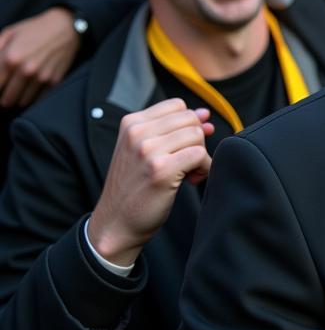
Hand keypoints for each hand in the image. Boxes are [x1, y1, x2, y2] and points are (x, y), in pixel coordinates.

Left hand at [0, 7, 80, 108]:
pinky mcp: (54, 81)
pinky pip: (38, 100)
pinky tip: (28, 90)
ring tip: (15, 92)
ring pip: (22, 103)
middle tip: (4, 93)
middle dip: (3, 98)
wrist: (66, 27)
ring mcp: (42, 78)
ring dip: (16, 100)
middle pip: (6, 100)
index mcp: (11, 58)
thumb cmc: (34, 29)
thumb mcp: (9, 33)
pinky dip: (31, 98)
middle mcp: (26, 71)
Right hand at [88, 99, 213, 266]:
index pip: (177, 105)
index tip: (184, 145)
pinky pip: (200, 155)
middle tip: (187, 163)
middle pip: (190, 119)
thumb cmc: (135, 187)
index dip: (188, 124)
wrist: (115, 224)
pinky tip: (192, 179)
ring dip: (201, 156)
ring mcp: (148, 150)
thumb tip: (205, 114)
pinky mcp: (161, 169)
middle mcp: (137, 132)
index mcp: (131, 123)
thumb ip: (172, 129)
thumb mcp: (144, 150)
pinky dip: (204, 168)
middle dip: (196, 140)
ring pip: (197, 135)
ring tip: (188, 173)